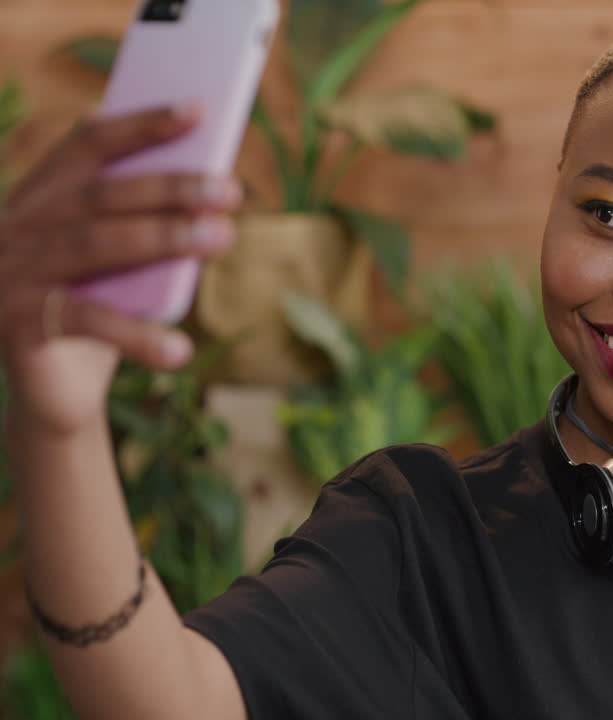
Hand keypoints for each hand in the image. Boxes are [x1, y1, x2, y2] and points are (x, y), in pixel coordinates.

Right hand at [0, 104, 241, 435]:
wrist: (52, 392)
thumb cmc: (100, 311)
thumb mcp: (124, 264)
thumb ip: (147, 225)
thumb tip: (214, 188)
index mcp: (39, 198)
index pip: (87, 145)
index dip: (141, 124)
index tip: (198, 109)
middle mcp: (15, 228)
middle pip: (101, 195)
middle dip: (170, 187)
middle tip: (230, 189)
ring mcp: (10, 275)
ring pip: (96, 247)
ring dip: (164, 238)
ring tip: (222, 237)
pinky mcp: (17, 327)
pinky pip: (86, 324)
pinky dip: (138, 336)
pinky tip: (181, 349)